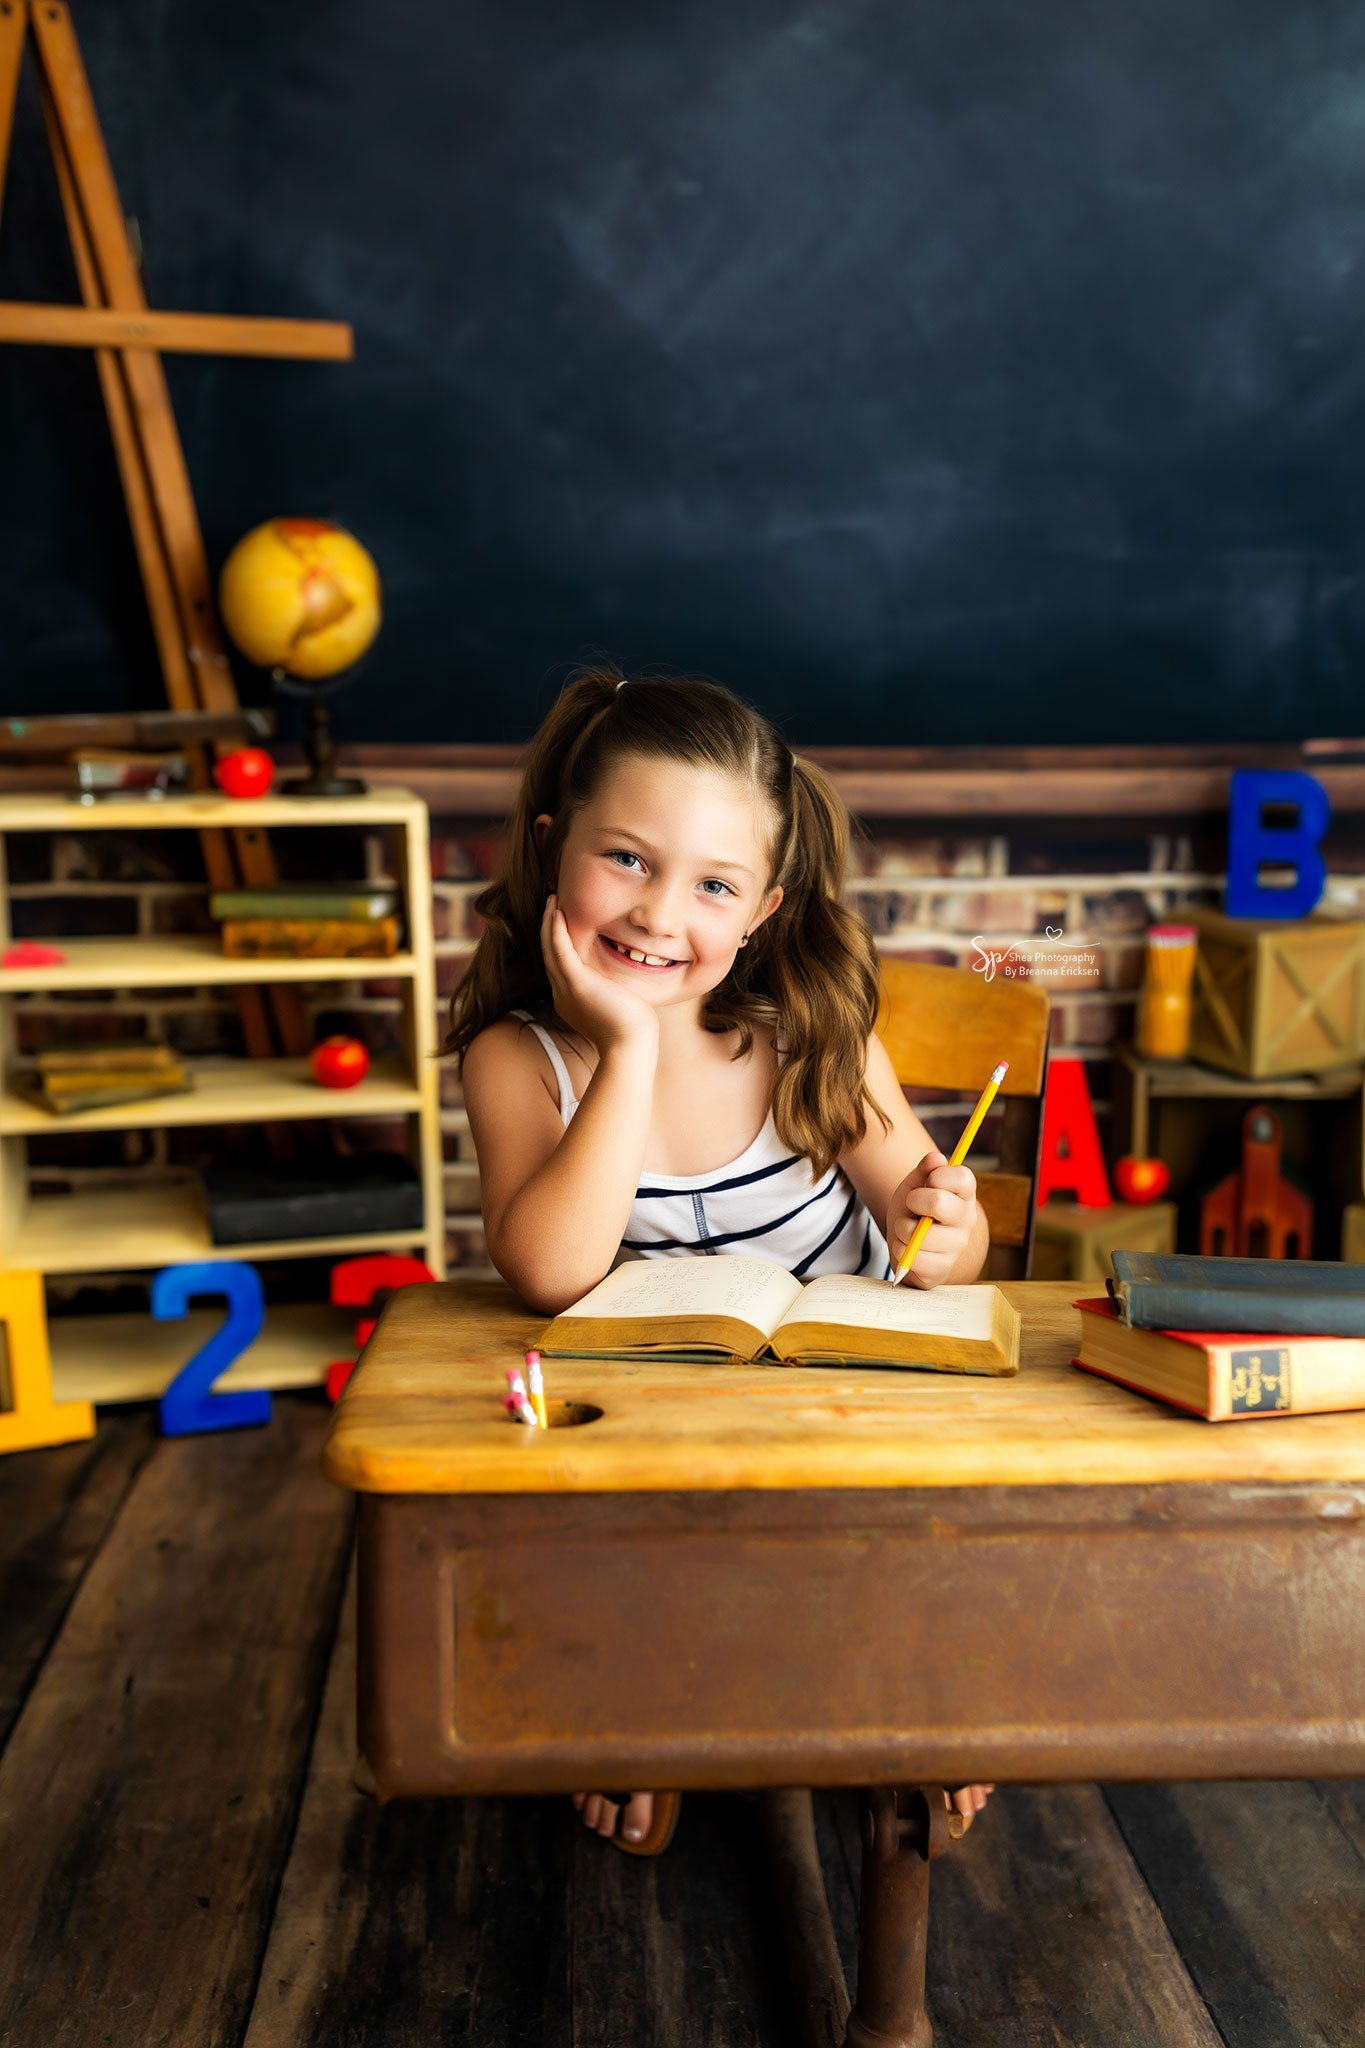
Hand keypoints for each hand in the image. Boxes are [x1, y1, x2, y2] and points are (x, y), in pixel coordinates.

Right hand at [540, 894, 658, 1057]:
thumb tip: (622, 981)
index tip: (562, 922)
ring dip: (549, 923)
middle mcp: (562, 994)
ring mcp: (566, 989)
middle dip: (549, 929)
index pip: (560, 965)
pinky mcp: (576, 983)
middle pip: (549, 954)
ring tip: (551, 901)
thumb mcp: (618, 1005)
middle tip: (551, 904)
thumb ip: (612, 991)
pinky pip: (559, 950)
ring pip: (550, 949)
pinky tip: (556, 912)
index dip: (557, 942)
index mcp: (570, 1000)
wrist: (630, 1046)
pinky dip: (555, 930)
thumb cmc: (632, 1030)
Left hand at [887, 1151, 979, 1287]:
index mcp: (965, 1195)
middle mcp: (967, 1220)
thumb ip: (925, 1170)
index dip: (937, 1176)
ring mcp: (957, 1247)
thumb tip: (936, 1158)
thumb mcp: (915, 1185)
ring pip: (919, 1234)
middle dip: (913, 1201)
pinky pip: (913, 1256)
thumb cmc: (914, 1210)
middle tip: (911, 1205)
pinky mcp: (942, 1269)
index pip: (962, 1178)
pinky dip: (900, 1249)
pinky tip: (908, 1248)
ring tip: (907, 1229)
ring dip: (902, 1228)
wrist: (909, 1245)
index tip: (927, 1182)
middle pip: (938, 1203)